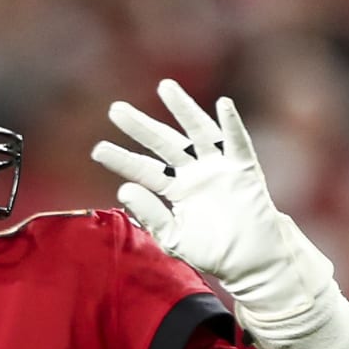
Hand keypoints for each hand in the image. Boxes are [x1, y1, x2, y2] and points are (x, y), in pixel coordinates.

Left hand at [91, 81, 331, 333]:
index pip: (144, 170)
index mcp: (176, 191)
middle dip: (141, 126)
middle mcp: (194, 173)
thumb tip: (125, 189)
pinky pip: (237, 143)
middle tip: (115, 110)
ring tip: (165, 87)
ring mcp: (218, 167)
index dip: (122, 160)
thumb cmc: (214, 253)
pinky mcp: (243, 169)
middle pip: (164, 144)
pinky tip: (223, 105)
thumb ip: (151, 215)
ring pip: (198, 132)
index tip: (97, 149)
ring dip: (183, 109)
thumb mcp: (174, 238)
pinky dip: (231, 124)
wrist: (251, 261)